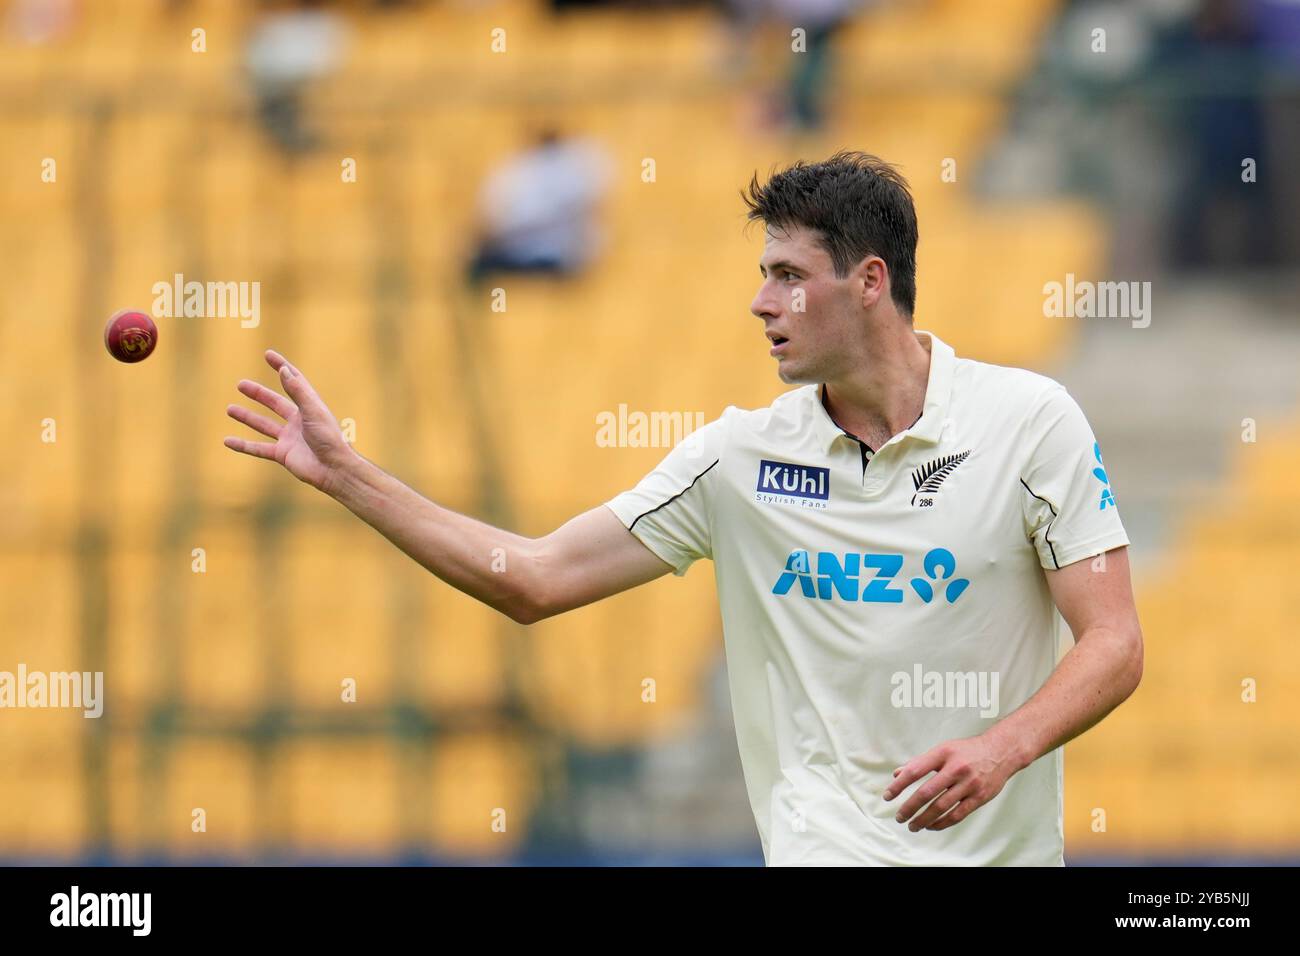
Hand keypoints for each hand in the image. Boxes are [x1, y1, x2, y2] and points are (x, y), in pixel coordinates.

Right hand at [224, 349, 356, 491]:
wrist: (334, 469)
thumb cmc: (330, 438)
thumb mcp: (313, 411)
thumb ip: (298, 391)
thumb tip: (283, 370)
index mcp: (309, 407)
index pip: (293, 382)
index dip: (282, 367)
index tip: (268, 354)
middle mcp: (298, 421)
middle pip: (275, 403)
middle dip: (258, 394)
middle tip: (240, 384)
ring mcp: (290, 439)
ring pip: (264, 425)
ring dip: (247, 417)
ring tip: (229, 409)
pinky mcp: (283, 455)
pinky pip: (258, 449)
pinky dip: (243, 445)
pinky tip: (227, 441)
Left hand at [882, 733, 1023, 831]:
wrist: (1000, 752)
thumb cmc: (967, 751)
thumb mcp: (943, 749)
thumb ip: (920, 762)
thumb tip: (897, 774)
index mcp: (943, 753)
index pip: (915, 771)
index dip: (899, 785)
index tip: (888, 796)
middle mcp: (955, 768)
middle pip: (926, 792)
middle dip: (910, 808)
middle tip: (899, 817)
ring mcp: (969, 784)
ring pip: (941, 807)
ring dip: (924, 819)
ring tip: (913, 826)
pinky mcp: (979, 797)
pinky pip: (957, 814)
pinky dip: (942, 823)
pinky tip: (931, 826)